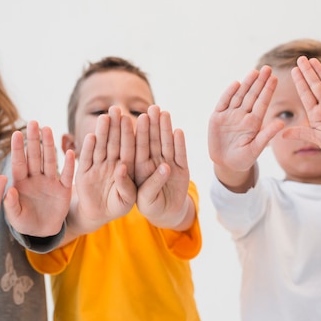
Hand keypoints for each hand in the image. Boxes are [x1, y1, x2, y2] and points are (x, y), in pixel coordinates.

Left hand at [4, 120, 74, 236]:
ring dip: (49, 146)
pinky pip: (67, 175)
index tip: (16, 133)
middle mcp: (35, 178)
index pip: (19, 163)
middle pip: (35, 156)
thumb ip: (11, 205)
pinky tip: (71, 152)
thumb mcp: (15, 217)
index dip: (18, 148)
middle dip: (34, 140)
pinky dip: (69, 165)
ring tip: (48, 129)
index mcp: (21, 182)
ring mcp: (50, 182)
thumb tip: (10, 191)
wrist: (42, 232)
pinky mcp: (64, 190)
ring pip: (50, 161)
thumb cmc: (24, 223)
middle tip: (33, 122)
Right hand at [67, 106, 135, 235]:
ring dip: (102, 132)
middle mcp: (112, 162)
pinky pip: (86, 158)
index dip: (130, 134)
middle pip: (114, 142)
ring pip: (100, 146)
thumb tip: (122, 168)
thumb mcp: (126, 199)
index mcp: (126, 166)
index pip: (129, 148)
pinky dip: (87, 148)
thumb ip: (127, 185)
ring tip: (103, 117)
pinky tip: (90, 136)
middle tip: (116, 109)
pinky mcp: (84, 172)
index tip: (133, 119)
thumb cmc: (117, 206)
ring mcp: (97, 165)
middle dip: (115, 126)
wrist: (98, 214)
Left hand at [135, 105, 191, 228]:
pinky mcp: (181, 168)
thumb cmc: (151, 206)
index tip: (139, 117)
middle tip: (153, 107)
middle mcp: (153, 162)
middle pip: (152, 140)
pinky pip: (180, 154)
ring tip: (165, 113)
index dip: (139, 132)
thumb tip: (165, 167)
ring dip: (165, 128)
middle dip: (152, 124)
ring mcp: (168, 163)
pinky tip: (178, 131)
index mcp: (140, 167)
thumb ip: (152, 184)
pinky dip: (180, 144)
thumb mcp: (146, 199)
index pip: (138, 147)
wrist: (166, 213)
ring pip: (166, 143)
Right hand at [208, 66, 280, 188]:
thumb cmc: (243, 159)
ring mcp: (230, 115)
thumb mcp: (255, 149)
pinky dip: (228, 93)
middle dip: (259, 82)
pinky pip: (223, 102)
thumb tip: (282, 123)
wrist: (225, 164)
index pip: (262, 103)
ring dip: (246, 84)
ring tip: (254, 71)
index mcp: (254, 122)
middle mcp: (243, 115)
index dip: (268, 90)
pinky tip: (236, 84)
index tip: (275, 78)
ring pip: (239, 96)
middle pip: (252, 96)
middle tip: (267, 68)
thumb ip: (267, 135)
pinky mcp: (217, 117)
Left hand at [286, 56, 320, 163]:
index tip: (293, 70)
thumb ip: (302, 133)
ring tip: (312, 60)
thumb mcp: (317, 139)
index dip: (300, 82)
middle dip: (308, 72)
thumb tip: (281, 134)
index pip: (306, 94)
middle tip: (301, 58)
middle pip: (316, 85)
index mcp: (316, 112)